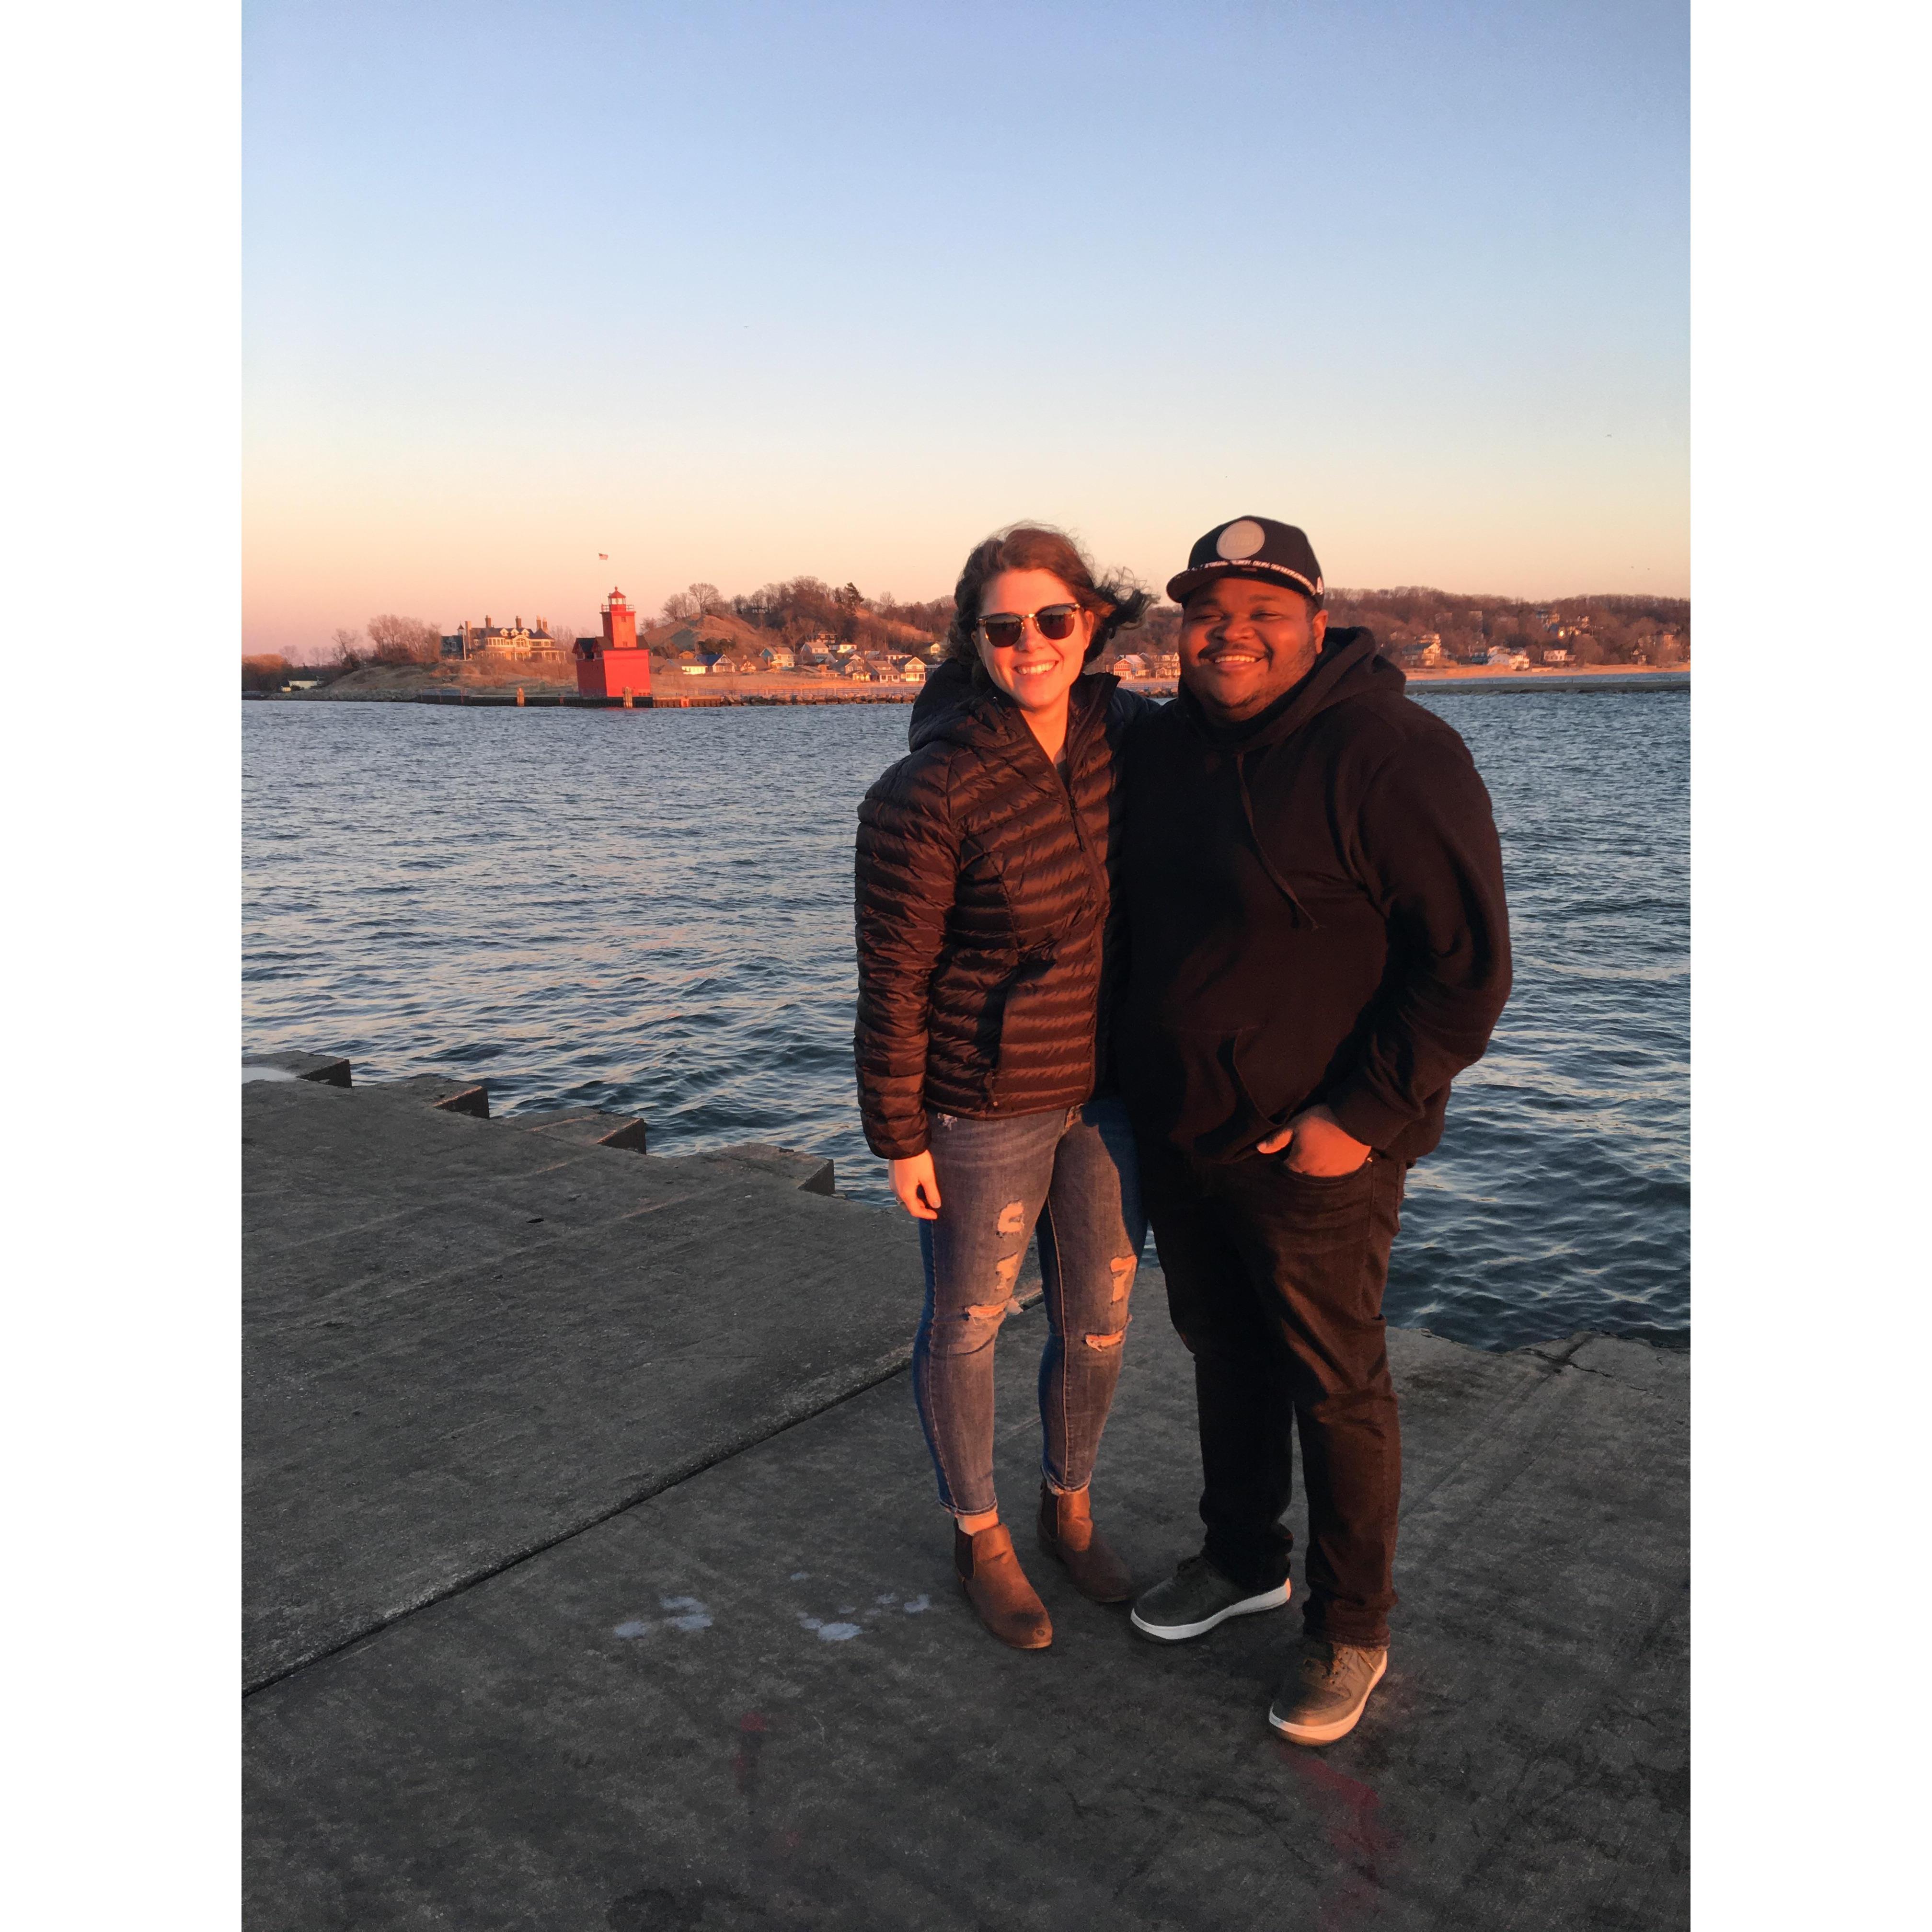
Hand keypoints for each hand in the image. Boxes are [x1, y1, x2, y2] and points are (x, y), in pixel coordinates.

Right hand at [890, 1151, 942, 1219]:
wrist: (903, 1143)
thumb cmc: (917, 1160)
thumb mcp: (928, 1177)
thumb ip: (932, 1193)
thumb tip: (935, 1205)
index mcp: (905, 1193)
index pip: (915, 1210)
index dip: (926, 1215)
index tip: (935, 1215)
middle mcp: (896, 1190)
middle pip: (907, 1205)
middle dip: (919, 1208)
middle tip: (930, 1207)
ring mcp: (893, 1182)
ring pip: (903, 1197)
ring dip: (913, 1200)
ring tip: (924, 1197)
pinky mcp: (892, 1175)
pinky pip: (900, 1189)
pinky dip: (909, 1193)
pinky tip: (916, 1187)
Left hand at [1256, 1104, 1371, 1175]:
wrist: (1355, 1119)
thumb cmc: (1321, 1120)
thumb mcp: (1295, 1125)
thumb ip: (1277, 1139)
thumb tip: (1259, 1149)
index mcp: (1299, 1164)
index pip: (1285, 1170)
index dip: (1284, 1162)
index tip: (1286, 1154)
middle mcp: (1314, 1174)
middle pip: (1302, 1175)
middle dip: (1299, 1167)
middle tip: (1303, 1153)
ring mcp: (1332, 1175)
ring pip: (1318, 1177)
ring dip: (1315, 1169)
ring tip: (1318, 1155)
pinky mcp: (1348, 1171)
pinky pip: (1336, 1175)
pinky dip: (1332, 1169)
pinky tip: (1333, 1158)